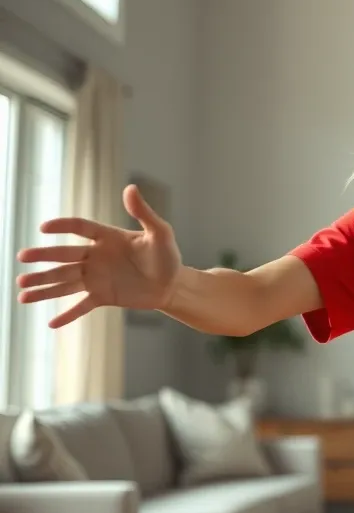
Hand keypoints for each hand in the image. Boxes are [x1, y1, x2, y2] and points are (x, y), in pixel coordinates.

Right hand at [16, 184, 182, 327]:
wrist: (172, 284)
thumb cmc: (167, 256)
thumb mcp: (160, 233)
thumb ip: (144, 213)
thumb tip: (130, 188)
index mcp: (107, 237)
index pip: (80, 227)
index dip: (63, 226)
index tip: (44, 228)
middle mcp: (96, 257)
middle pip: (65, 256)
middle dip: (43, 258)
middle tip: (22, 258)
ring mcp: (97, 277)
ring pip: (66, 282)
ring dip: (44, 286)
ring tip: (22, 293)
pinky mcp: (103, 296)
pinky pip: (82, 306)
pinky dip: (68, 315)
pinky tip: (51, 323)